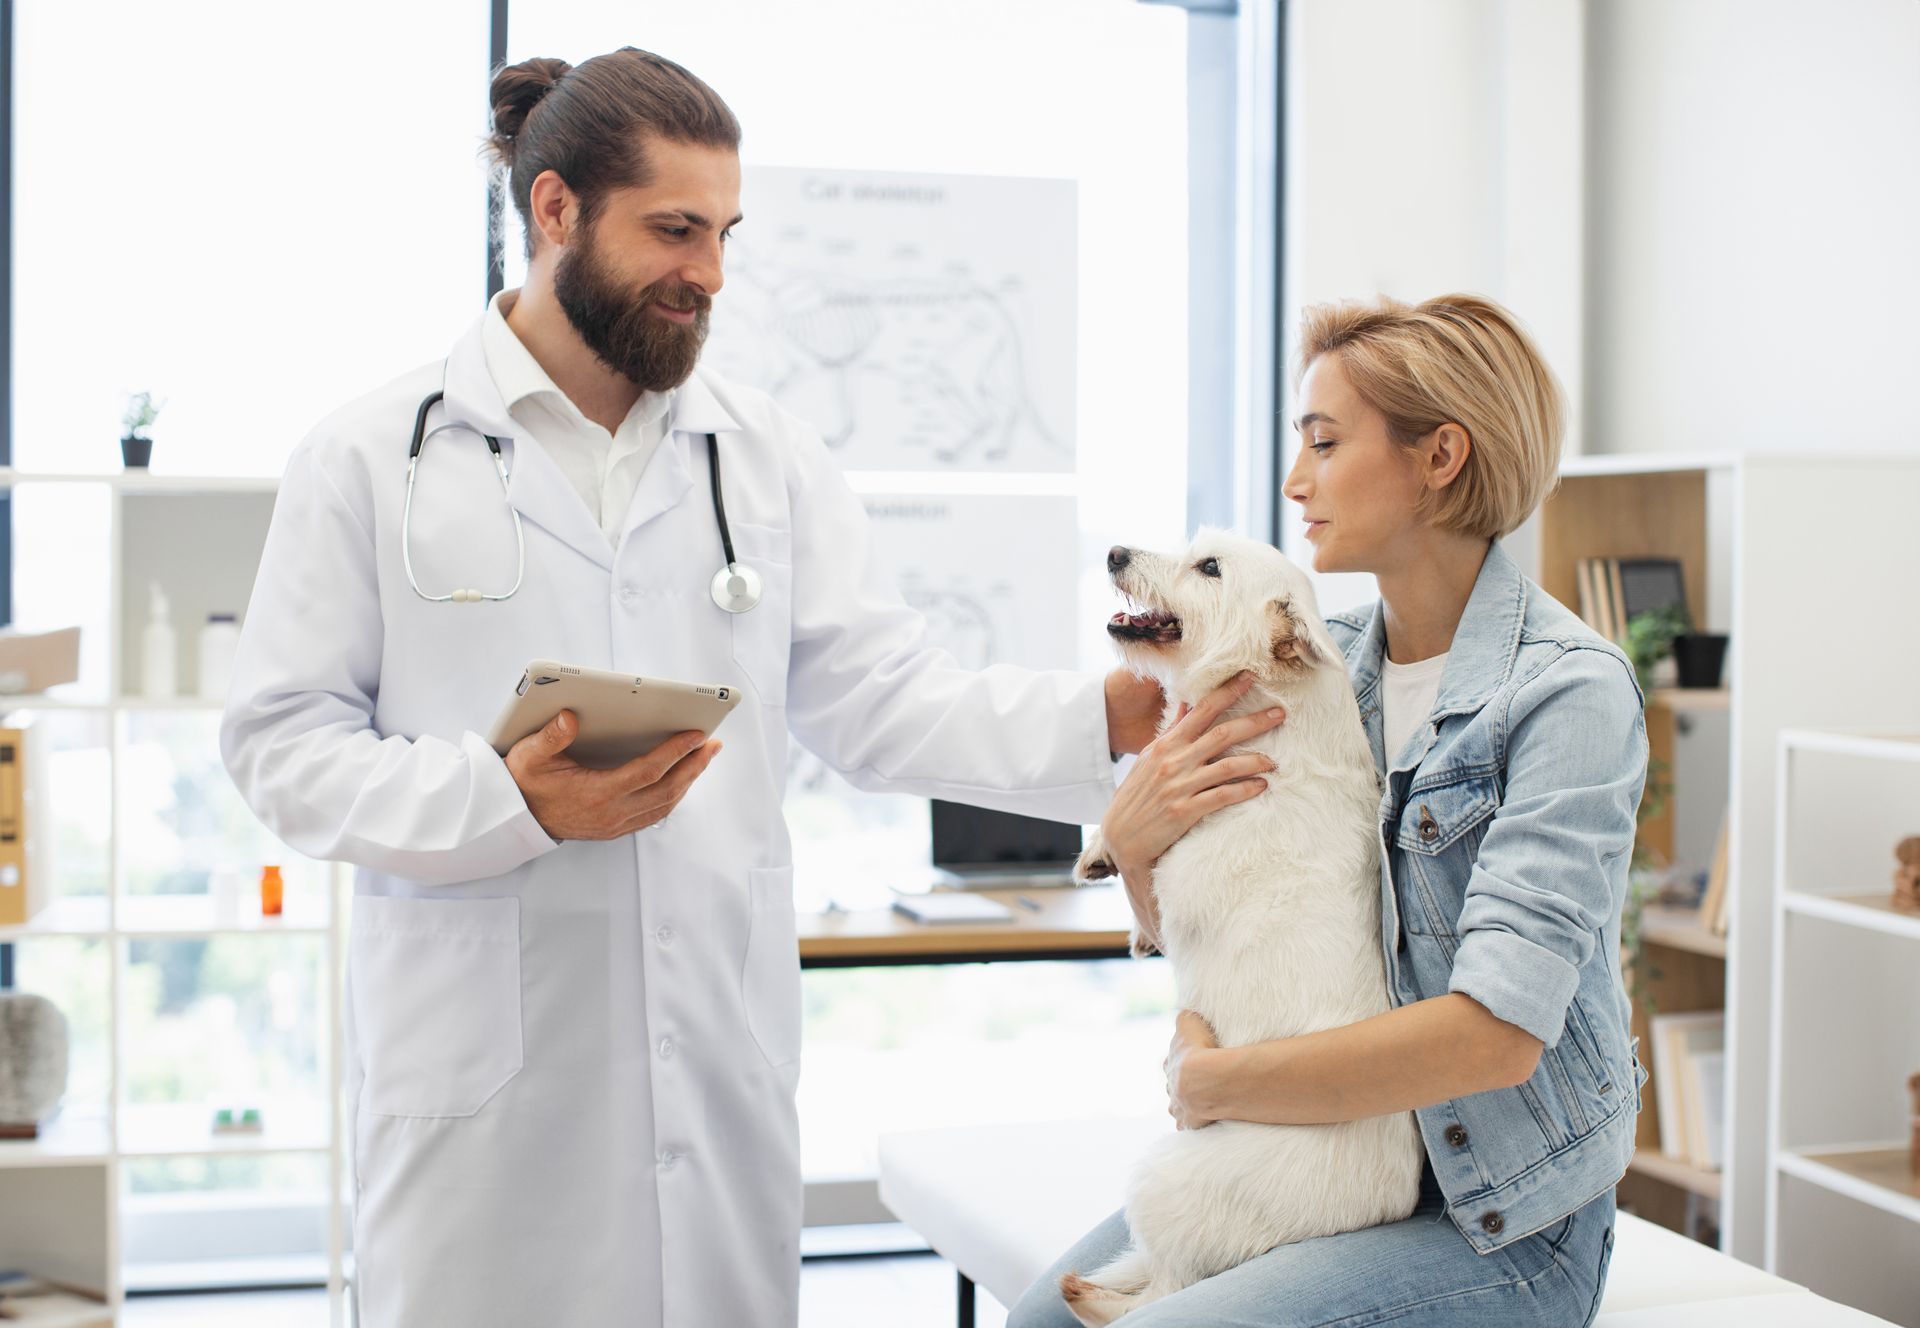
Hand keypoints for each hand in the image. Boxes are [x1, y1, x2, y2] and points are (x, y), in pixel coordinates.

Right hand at [506, 710, 721, 840]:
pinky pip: (654, 814)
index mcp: (596, 794)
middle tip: (712, 745)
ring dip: (688, 781)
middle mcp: (611, 813)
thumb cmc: (524, 783)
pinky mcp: (615, 828)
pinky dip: (673, 795)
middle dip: (693, 766)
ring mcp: (614, 824)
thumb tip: (570, 717)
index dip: (675, 752)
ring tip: (704, 758)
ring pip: (664, 805)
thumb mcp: (529, 755)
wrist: (514, 818)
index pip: (647, 771)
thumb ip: (550, 736)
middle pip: (666, 791)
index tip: (696, 734)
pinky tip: (681, 779)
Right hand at [1101, 672, 1285, 883]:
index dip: (1228, 691)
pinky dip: (1246, 789)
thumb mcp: (1149, 758)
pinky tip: (1261, 786)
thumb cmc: (1136, 796)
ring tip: (1274, 761)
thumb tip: (1185, 703)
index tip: (1251, 677)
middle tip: (1280, 713)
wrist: (1121, 837)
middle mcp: (1174, 760)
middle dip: (1255, 721)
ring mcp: (1180, 785)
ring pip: (1228, 766)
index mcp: (1167, 744)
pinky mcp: (1185, 810)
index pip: (1202, 709)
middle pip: (1222, 733)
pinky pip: (1224, 796)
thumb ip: (1171, 731)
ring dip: (1256, 760)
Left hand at [1165, 1009, 1221, 1129]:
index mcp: (1170, 1064)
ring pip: (1175, 1108)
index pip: (1170, 1063)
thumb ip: (1186, 1019)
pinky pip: (1186, 1126)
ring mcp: (1178, 1106)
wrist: (1205, 1078)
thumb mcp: (1190, 1023)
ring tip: (1195, 1105)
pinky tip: (1197, 1125)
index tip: (1187, 1062)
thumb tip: (1185, 1015)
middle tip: (1193, 1085)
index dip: (1178, 1062)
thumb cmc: (1199, 1048)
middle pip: (1172, 1086)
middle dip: (1179, 1086)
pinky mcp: (1189, 1122)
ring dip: (1182, 1106)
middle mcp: (1170, 1086)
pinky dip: (1190, 1125)